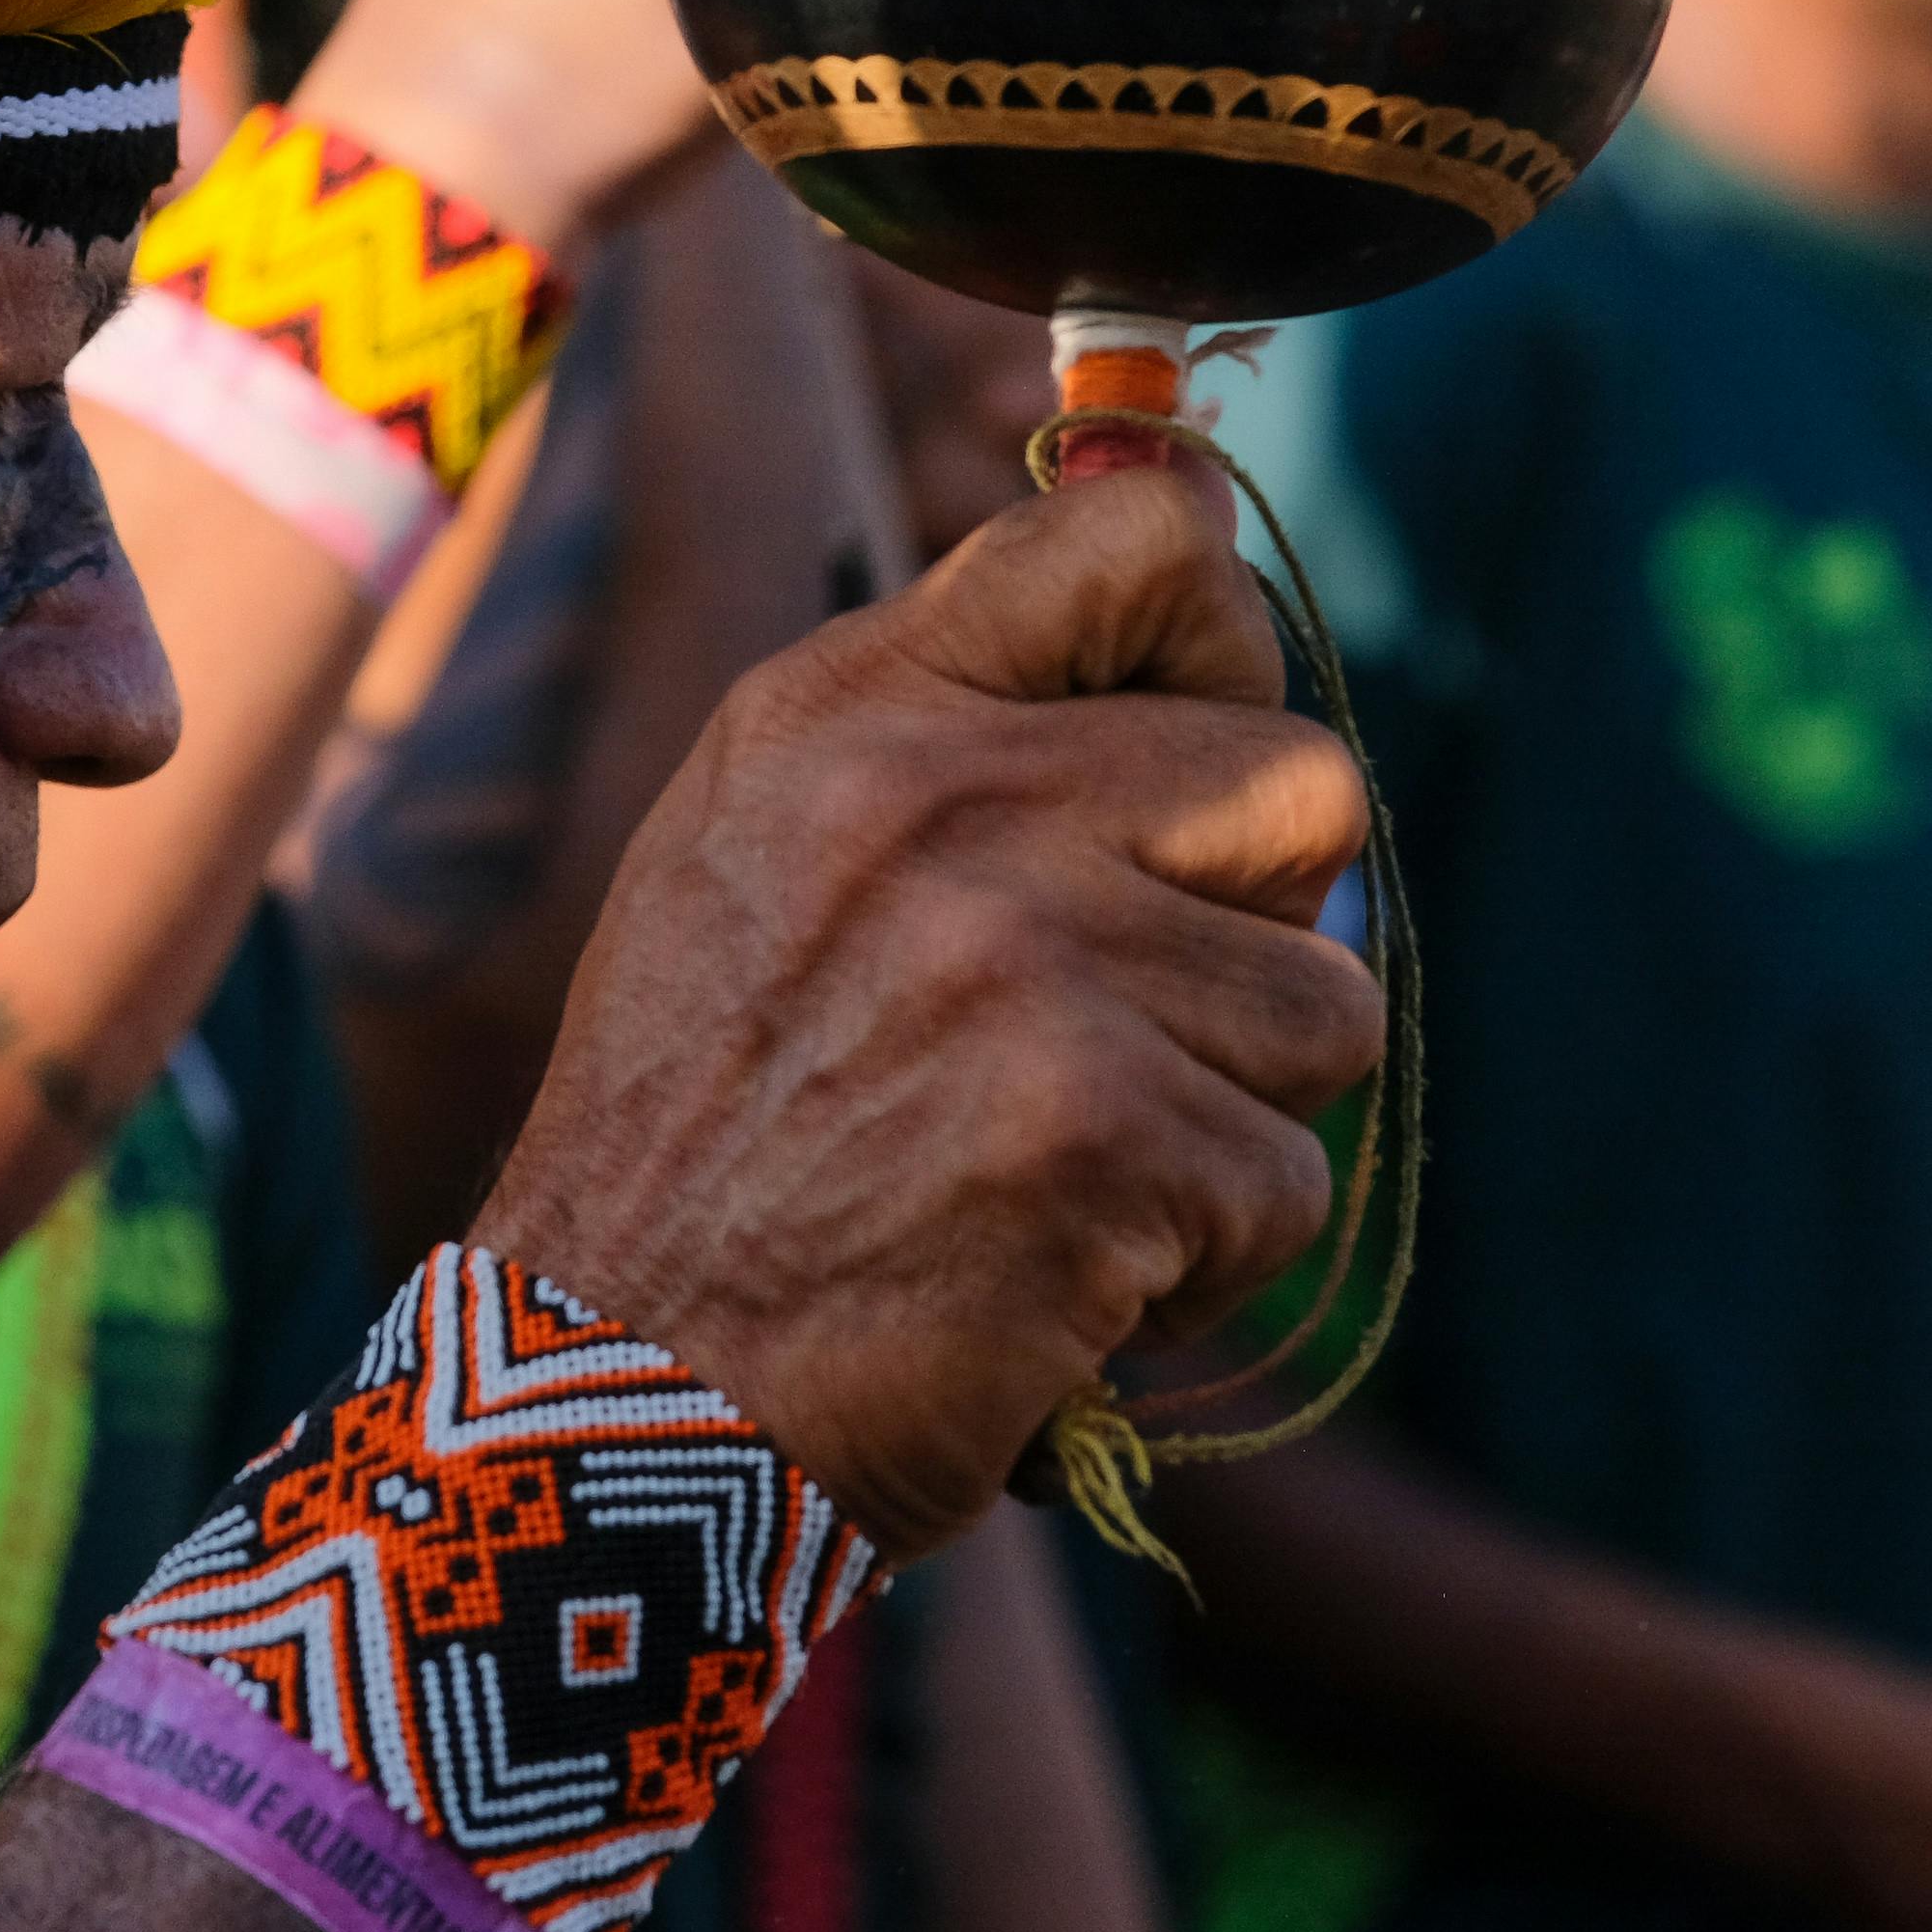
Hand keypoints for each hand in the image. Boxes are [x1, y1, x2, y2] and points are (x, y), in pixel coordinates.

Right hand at [472, 467, 1381, 1558]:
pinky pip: (1289, 1184)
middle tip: (1128, 1034)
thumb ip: (952, 726)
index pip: (1141, 534)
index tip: (1185, 766)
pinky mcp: (1098, 1136)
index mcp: (848, 708)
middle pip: (1299, 783)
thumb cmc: (708, 1139)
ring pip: (1324, 1006)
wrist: (608, 1398)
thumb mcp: (761, 855)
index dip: (1220, 651)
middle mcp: (937, 800)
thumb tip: (1204, 584)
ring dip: (1229, 1121)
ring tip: (1063, 1176)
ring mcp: (1023, 962)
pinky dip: (1198, 1266)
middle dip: (1254, 931)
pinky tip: (1056, 1283)